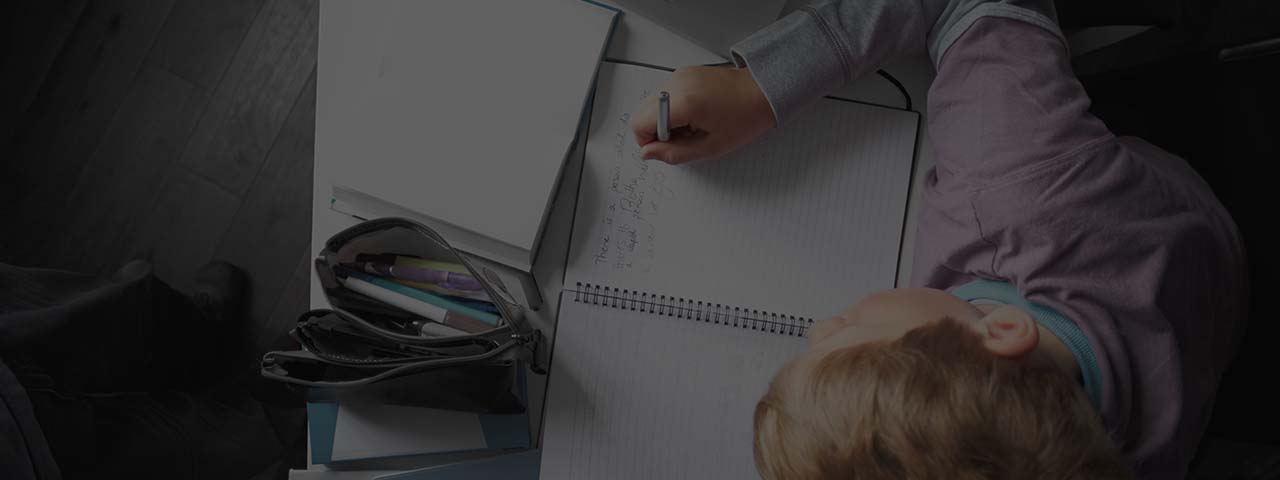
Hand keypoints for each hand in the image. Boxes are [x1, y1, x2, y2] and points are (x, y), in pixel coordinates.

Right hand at [630, 66, 774, 163]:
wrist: (764, 91)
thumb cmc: (745, 117)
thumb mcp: (710, 146)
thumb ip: (674, 153)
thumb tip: (648, 154)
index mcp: (682, 102)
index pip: (639, 123)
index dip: (648, 141)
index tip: (668, 147)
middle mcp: (676, 83)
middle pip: (643, 113)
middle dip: (657, 131)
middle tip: (684, 138)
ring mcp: (680, 75)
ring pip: (652, 105)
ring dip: (666, 120)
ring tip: (693, 125)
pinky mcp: (684, 73)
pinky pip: (666, 95)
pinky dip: (674, 108)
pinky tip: (696, 114)